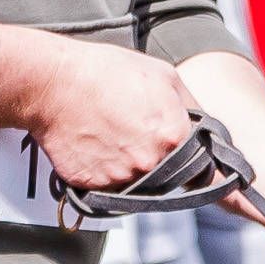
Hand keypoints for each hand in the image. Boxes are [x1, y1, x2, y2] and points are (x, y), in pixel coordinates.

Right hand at [24, 39, 202, 199]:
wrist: (52, 83)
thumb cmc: (108, 72)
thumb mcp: (163, 76)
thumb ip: (193, 108)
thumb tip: (212, 133)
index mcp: (176, 136)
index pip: (203, 170)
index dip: (199, 167)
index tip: (193, 163)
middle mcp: (154, 163)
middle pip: (172, 181)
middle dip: (164, 166)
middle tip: (140, 139)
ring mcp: (124, 178)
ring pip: (142, 188)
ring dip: (135, 172)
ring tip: (115, 137)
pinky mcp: (97, 188)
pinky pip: (112, 191)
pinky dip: (108, 175)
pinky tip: (97, 147)